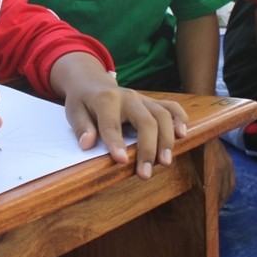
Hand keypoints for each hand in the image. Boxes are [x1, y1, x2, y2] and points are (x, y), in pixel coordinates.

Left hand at [50, 53, 187, 179]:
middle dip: (147, 148)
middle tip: (145, 173)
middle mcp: (128, 97)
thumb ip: (81, 127)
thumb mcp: (73, 111)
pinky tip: (182, 135)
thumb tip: (87, 144)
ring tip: (165, 162)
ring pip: (162, 115)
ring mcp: (142, 99)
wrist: (93, 82)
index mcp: (106, 99)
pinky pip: (171, 107)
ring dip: (166, 140)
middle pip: (145, 120)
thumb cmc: (83, 101)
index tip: (122, 162)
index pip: (112, 123)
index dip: (116, 143)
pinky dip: (180, 119)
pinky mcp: (152, 102)